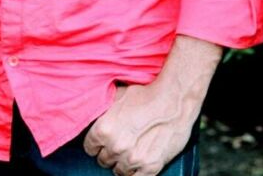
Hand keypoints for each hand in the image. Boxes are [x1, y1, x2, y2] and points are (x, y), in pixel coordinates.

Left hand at [84, 36, 220, 175]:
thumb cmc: (145, 95)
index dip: (96, 143)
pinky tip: (137, 161)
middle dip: (109, 152)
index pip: (89, 147)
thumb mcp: (117, 96)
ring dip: (121, 162)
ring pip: (118, 171)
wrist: (173, 101)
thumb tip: (91, 114)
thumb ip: (102, 111)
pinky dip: (135, 172)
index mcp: (103, 129)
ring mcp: (133, 159)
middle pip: (103, 160)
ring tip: (129, 151)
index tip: (102, 140)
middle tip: (118, 143)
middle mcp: (115, 146)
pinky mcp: (150, 167)